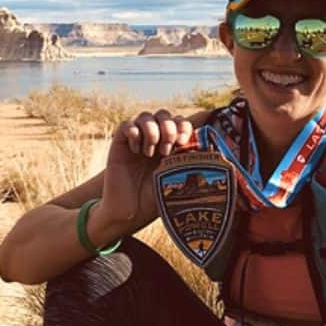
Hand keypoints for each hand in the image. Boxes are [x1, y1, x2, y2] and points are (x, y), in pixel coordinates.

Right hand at [94, 109, 193, 229]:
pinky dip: (133, 133)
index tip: (183, 142)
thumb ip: (187, 163)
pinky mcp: (119, 144)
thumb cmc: (154, 198)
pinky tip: (135, 151)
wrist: (129, 211)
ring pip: (145, 116)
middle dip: (168, 128)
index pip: (179, 122)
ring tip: (150, 153)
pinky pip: (126, 125)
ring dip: (151, 130)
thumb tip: (206, 150)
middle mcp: (153, 139)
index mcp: (169, 145)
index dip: (183, 126)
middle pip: (163, 114)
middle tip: (166, 150)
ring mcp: (136, 140)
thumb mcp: (176, 179)